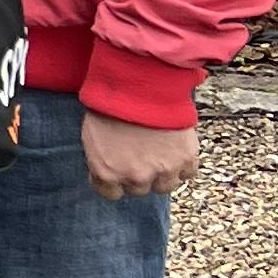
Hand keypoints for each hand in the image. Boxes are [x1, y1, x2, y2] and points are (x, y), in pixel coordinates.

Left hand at [81, 108, 199, 198]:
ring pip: (163, 186)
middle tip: (135, 154)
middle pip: (137, 189)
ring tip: (156, 152)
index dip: (111, 180)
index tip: (113, 169)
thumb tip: (108, 171)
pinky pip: (186, 174)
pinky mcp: (186, 160)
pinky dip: (182, 165)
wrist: (139, 83)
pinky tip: (173, 149)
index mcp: (107, 170)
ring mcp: (163, 171)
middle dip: (135, 174)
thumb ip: (101, 159)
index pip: (109, 193)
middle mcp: (135, 176)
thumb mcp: (91, 132)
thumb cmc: (109, 103)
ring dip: (160, 174)